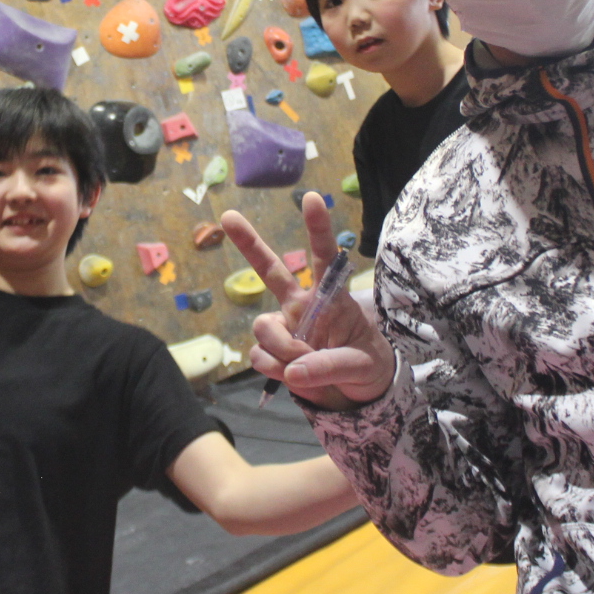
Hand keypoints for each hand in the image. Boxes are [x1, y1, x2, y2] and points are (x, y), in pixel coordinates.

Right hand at [221, 192, 396, 410]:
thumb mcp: (361, 366)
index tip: (311, 198)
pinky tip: (293, 375)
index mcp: (331, 298)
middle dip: (249, 243)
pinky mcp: (270, 350)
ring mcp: (284, 326)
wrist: (355, 395)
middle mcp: (301, 305)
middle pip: (271, 270)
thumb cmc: (366, 366)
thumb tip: (293, 372)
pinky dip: (275, 370)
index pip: (326, 258)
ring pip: (263, 328)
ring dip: (282, 350)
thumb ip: (329, 367)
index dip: (318, 228)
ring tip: (304, 368)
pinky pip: (260, 356)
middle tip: (227, 216)